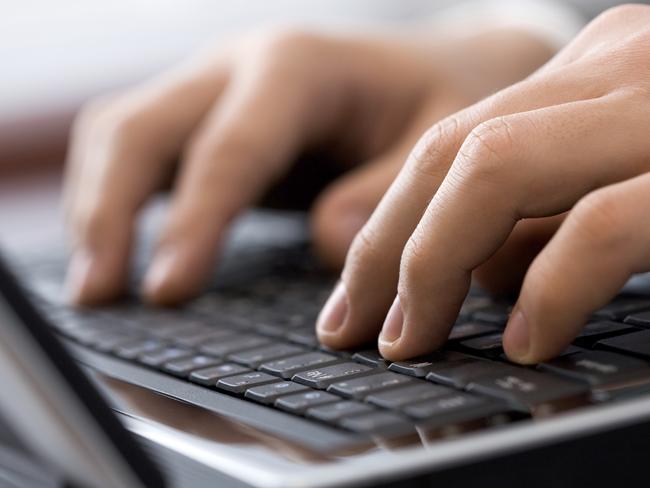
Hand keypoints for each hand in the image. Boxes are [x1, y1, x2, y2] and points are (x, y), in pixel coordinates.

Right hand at [64, 25, 551, 305]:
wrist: (431, 70)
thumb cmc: (437, 105)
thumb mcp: (440, 144)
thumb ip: (388, 193)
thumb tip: (328, 242)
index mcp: (298, 68)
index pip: (229, 149)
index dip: (193, 221)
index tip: (167, 291)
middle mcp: (239, 67)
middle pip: (141, 129)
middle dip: (110, 213)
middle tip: (101, 296)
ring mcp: (213, 87)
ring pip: (119, 132)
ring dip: (96, 206)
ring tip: (94, 287)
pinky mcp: (205, 116)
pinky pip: (132, 145)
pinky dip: (110, 196)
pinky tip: (113, 248)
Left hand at [317, 4, 649, 364]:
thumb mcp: (624, 169)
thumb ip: (548, 205)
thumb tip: (479, 275)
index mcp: (591, 70)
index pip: (453, 141)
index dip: (386, 227)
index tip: (355, 300)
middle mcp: (615, 67)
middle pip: (450, 152)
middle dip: (381, 251)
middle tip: (351, 329)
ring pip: (494, 170)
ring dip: (432, 267)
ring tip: (410, 340)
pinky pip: (597, 224)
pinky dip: (549, 289)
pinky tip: (525, 342)